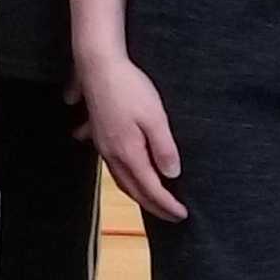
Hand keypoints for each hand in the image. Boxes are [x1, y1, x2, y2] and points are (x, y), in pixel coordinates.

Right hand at [77, 51, 186, 221]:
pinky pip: (111, 165)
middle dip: (153, 205)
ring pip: (121, 179)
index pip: (151, 188)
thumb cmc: (129, 88)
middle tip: (171, 214)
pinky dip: (123, 176)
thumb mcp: (155, 117)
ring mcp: (102, 145)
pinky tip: (123, 170)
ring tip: (151, 199)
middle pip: (134, 189)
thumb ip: (164, 148)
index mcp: (128, 153)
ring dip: (137, 193)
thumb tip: (171, 174)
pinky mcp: (98, 134)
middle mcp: (112, 155)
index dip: (167, 204)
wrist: (98, 66)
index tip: (182, 214)